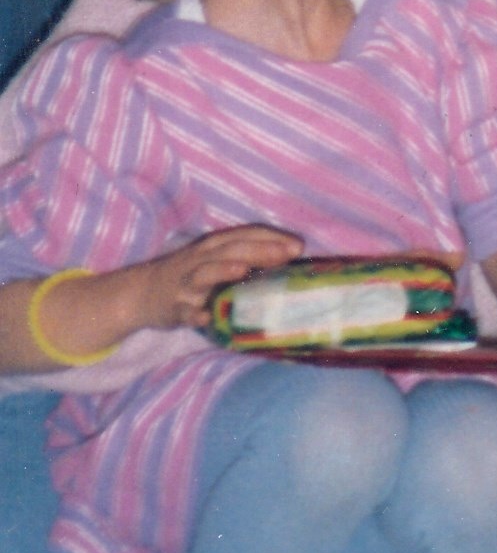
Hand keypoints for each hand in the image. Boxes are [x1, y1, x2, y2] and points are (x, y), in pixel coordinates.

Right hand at [115, 224, 304, 342]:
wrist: (141, 292)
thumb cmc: (191, 274)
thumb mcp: (216, 259)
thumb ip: (248, 257)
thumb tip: (289, 260)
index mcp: (215, 246)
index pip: (246, 235)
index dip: (272, 238)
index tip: (299, 247)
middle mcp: (201, 259)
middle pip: (231, 250)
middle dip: (258, 250)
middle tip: (285, 254)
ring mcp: (185, 284)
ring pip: (204, 273)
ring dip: (223, 270)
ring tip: (243, 270)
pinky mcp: (173, 308)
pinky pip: (184, 312)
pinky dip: (194, 314)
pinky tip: (205, 317)